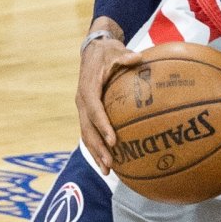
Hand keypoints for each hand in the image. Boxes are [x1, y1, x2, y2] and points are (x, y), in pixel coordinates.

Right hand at [75, 25, 141, 174]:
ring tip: (107, 170)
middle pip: (87, 129)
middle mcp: (82, 101)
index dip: (102, 125)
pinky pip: (90, 132)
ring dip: (95, 153)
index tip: (113, 140)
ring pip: (86, 134)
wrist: (92, 50)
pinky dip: (97, 147)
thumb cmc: (107, 52)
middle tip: (110, 164)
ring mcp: (83, 108)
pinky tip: (108, 162)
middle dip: (98, 147)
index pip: (94, 109)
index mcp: (88, 87)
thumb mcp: (115, 51)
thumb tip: (138, 57)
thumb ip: (125, 57)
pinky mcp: (87, 112)